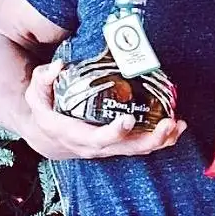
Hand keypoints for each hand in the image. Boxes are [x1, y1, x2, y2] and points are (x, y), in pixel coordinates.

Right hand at [23, 59, 186, 159]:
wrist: (48, 135)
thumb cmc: (46, 110)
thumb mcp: (36, 93)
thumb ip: (44, 78)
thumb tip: (58, 66)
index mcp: (74, 134)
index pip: (96, 139)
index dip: (113, 133)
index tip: (127, 119)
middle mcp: (95, 146)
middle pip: (125, 149)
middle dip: (149, 139)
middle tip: (168, 123)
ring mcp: (109, 148)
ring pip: (137, 149)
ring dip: (161, 140)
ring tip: (178, 125)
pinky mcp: (118, 145)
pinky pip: (142, 146)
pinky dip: (161, 139)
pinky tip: (177, 127)